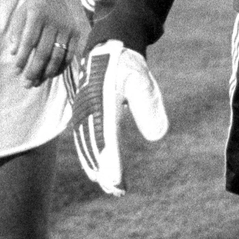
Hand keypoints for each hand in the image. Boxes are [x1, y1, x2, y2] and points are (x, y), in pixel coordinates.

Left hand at [4, 0, 85, 86]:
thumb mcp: (24, 10)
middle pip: (43, 52)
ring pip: (57, 56)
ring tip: (38, 82)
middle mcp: (54, 22)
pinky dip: (62, 66)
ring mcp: (69, 28)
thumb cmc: (39, 2)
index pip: (28, 41)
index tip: (16, 71)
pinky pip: (71, 54)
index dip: (23, 58)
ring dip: (47, 72)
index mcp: (37, 15)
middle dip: (33, 71)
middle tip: (26, 84)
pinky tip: (53, 73)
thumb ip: (17, 30)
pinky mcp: (80, 32)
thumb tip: (13, 52)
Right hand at [72, 40, 168, 195]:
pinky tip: (96, 173)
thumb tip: (157, 137)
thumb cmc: (129, 65)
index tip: (116, 181)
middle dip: (105, 171)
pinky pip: (82, 140)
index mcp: (103, 100)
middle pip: (95, 146)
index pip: (107, 136)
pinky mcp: (82, 113)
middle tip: (117, 192)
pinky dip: (89, 158)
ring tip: (111, 188)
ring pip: (87, 146)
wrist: (107, 47)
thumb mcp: (142, 81)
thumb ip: (148, 106)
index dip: (111, 161)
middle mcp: (89, 108)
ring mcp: (82, 111)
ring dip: (97, 168)